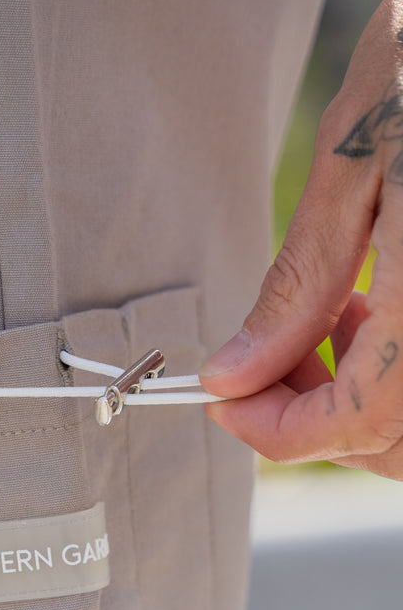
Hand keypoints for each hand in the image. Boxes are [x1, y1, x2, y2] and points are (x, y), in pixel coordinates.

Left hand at [198, 0, 402, 480]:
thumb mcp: (353, 165)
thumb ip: (297, 287)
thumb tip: (232, 374)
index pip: (359, 421)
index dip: (277, 430)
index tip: (223, 400)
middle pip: (396, 444)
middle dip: (315, 421)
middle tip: (263, 364)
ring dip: (359, 401)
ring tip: (326, 322)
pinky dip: (395, 371)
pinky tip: (370, 306)